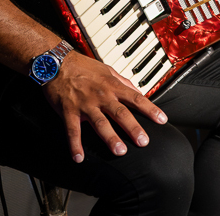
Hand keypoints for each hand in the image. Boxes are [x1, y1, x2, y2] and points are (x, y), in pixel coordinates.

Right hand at [43, 51, 168, 162]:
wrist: (57, 63)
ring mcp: (85, 104)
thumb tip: (138, 92)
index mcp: (113, 86)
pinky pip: (73, 130)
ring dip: (110, 138)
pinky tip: (79, 157)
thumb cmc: (84, 67)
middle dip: (133, 128)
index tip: (162, 120)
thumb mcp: (108, 70)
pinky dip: (75, 145)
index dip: (150, 109)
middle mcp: (102, 96)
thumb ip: (123, 82)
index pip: (136, 98)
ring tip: (120, 151)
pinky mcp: (68, 111)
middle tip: (143, 141)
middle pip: (121, 113)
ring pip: (100, 123)